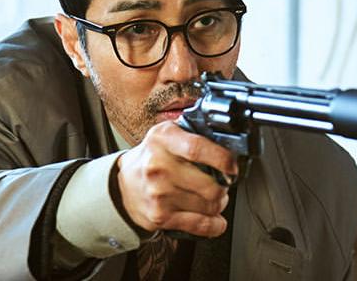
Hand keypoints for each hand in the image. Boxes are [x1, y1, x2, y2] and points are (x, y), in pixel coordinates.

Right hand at [117, 121, 238, 237]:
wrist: (124, 184)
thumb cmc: (152, 156)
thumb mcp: (167, 133)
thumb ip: (193, 131)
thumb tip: (226, 137)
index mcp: (162, 139)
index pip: (197, 149)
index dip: (222, 159)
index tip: (232, 165)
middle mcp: (158, 166)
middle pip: (210, 184)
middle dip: (225, 186)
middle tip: (222, 181)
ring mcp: (159, 193)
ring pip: (210, 206)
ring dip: (219, 202)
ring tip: (212, 195)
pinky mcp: (160, 216)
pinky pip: (201, 225)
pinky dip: (215, 224)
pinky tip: (215, 218)